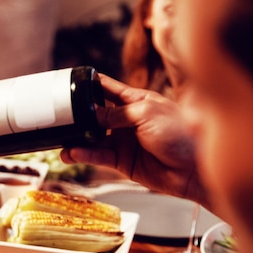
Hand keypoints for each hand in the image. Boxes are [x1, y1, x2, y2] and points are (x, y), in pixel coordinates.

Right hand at [61, 74, 208, 206]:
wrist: (194, 168)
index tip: (68, 84)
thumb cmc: (180, 134)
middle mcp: (127, 120)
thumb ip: (115, 114)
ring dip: (77, 139)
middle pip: (95, 115)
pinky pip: (98, 156)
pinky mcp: (122, 162)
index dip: (89, 86)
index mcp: (136, 101)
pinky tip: (74, 152)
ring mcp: (123, 141)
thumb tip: (90, 113)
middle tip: (58, 117)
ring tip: (60, 141)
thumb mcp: (146, 114)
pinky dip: (85, 155)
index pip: (107, 89)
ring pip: (93, 138)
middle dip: (77, 115)